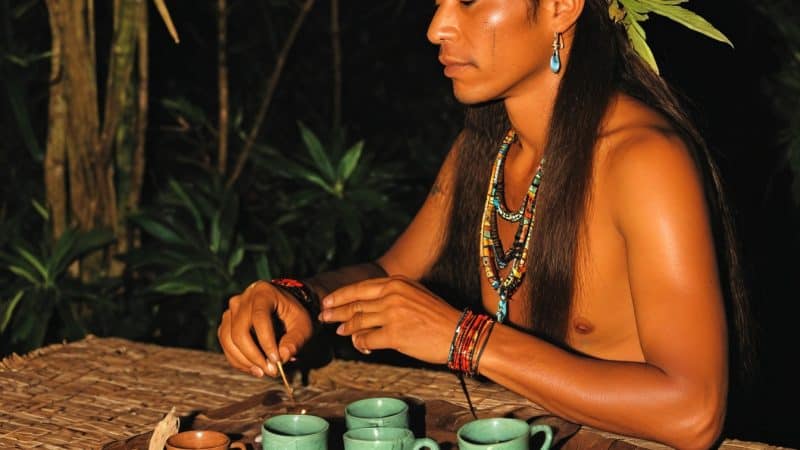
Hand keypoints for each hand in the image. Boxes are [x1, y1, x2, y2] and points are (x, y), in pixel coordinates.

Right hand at [218, 281, 312, 377]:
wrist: (282, 307)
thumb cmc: (294, 315)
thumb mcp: (303, 325)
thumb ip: (296, 340)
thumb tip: (283, 358)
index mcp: (263, 292)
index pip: (260, 317)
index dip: (266, 341)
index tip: (276, 360)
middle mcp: (243, 299)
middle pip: (240, 331)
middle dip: (254, 356)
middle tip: (271, 371)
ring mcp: (231, 310)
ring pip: (228, 339)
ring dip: (244, 361)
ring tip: (263, 372)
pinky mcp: (226, 323)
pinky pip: (226, 344)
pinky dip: (238, 360)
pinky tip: (254, 369)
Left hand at [319, 275, 461, 363]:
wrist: (459, 333)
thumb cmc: (438, 317)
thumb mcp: (415, 294)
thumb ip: (392, 296)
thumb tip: (367, 307)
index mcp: (397, 282)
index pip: (360, 288)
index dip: (340, 296)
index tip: (327, 302)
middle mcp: (392, 295)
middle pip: (355, 304)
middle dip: (336, 312)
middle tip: (324, 318)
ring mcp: (392, 314)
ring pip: (358, 322)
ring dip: (346, 329)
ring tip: (340, 332)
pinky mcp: (394, 334)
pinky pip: (366, 339)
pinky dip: (360, 344)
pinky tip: (361, 346)